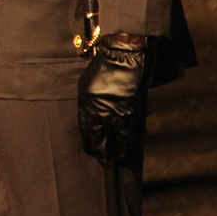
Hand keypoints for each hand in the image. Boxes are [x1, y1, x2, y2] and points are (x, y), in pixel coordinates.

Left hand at [77, 33, 152, 161]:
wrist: (124, 55)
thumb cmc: (103, 66)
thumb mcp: (87, 83)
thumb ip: (88, 101)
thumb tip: (91, 115)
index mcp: (86, 101)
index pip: (85, 127)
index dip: (88, 140)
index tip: (89, 149)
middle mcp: (100, 108)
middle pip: (99, 135)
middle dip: (100, 148)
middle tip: (102, 160)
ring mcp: (116, 109)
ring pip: (115, 135)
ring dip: (116, 148)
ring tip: (116, 157)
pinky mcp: (131, 107)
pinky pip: (128, 127)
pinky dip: (127, 139)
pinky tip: (127, 147)